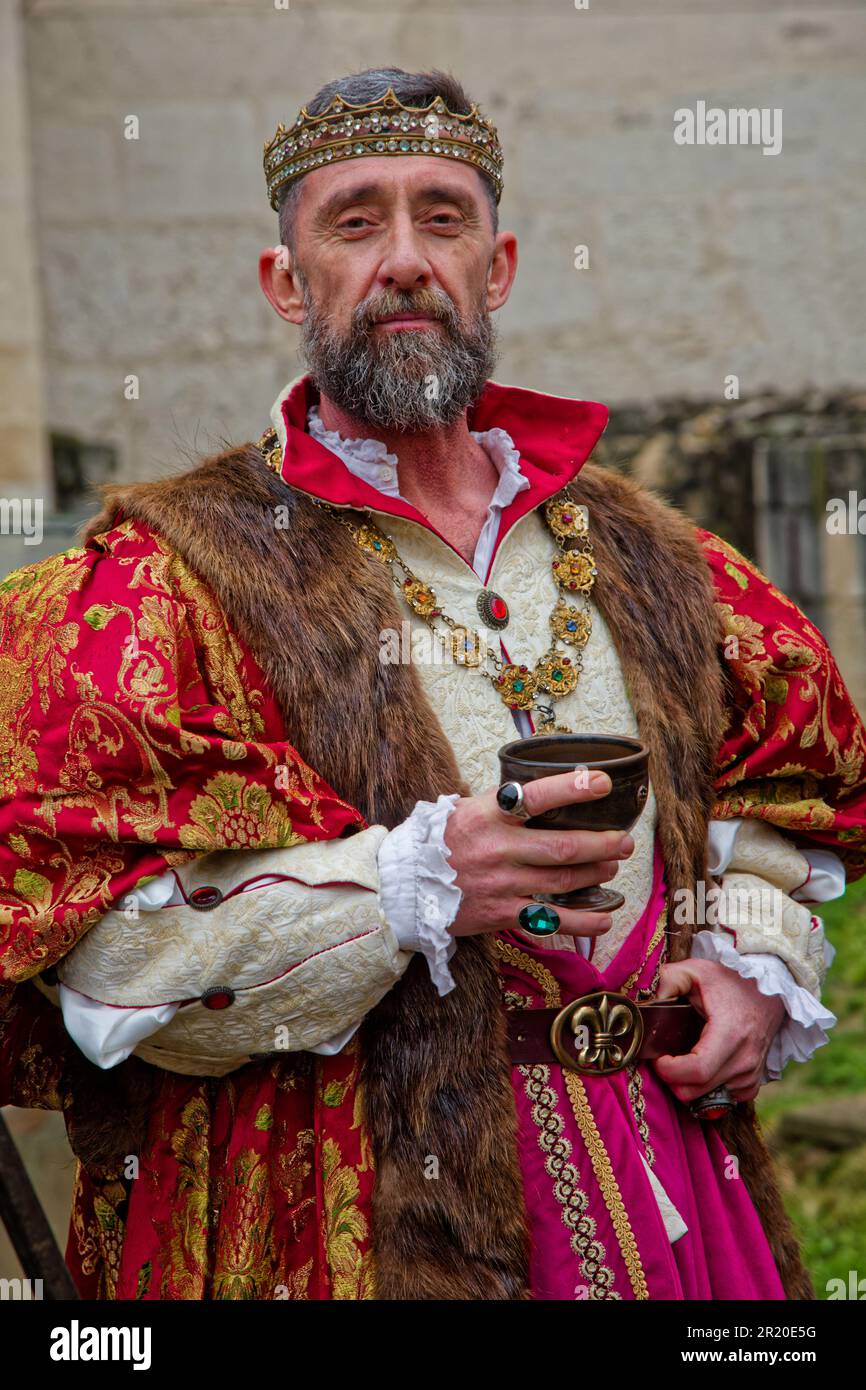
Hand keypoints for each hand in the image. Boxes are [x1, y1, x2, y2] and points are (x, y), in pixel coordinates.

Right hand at [443, 768, 634, 939]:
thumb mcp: (466, 809)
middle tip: (624, 841)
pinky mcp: (501, 915)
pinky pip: (551, 919)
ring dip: (596, 875)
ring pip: (563, 881)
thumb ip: (505, 804)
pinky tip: (604, 915)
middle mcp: (497, 849)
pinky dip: (583, 920)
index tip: (603, 782)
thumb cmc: (439, 841)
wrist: (403, 885)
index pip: (536, 796)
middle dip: (602, 844)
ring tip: (612, 867)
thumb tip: (550, 793)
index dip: (573, 788)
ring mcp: (501, 884)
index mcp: (488, 815)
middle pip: (563, 847)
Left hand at [651, 957, 785, 1103]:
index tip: (657, 1056)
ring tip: (681, 1059)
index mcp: (730, 1034)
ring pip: (704, 1099)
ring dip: (686, 1084)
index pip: (696, 1071)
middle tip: (664, 1057)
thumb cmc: (730, 981)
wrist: (770, 993)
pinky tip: (699, 1067)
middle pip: (694, 1092)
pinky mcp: (751, 1085)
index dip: (668, 1070)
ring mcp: (750, 1076)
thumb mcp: (696, 970)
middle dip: (670, 1079)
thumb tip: (648, 1003)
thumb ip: (668, 980)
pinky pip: (719, 1100)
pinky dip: (703, 1089)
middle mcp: (744, 1061)